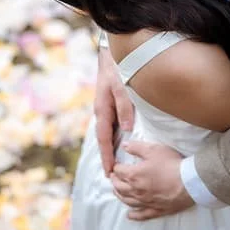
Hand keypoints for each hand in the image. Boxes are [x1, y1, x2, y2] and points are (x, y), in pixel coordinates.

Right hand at [95, 47, 134, 175]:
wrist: (112, 53)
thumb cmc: (117, 68)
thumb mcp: (122, 86)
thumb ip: (125, 107)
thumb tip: (127, 130)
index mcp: (102, 109)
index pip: (103, 139)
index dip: (106, 156)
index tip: (109, 172)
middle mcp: (102, 111)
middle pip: (104, 139)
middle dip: (107, 156)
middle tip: (112, 176)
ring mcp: (106, 107)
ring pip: (108, 132)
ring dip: (110, 148)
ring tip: (116, 164)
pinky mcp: (111, 103)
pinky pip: (112, 124)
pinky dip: (114, 136)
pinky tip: (121, 142)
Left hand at [110, 142, 194, 219]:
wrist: (188, 182)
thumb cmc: (171, 164)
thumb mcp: (154, 149)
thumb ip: (137, 147)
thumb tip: (124, 146)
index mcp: (134, 175)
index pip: (119, 171)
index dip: (116, 167)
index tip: (116, 165)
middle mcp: (136, 191)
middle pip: (120, 187)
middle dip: (115, 181)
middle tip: (113, 178)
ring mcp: (145, 202)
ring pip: (127, 201)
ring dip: (120, 196)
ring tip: (117, 192)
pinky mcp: (156, 210)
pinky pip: (141, 214)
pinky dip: (134, 215)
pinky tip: (129, 215)